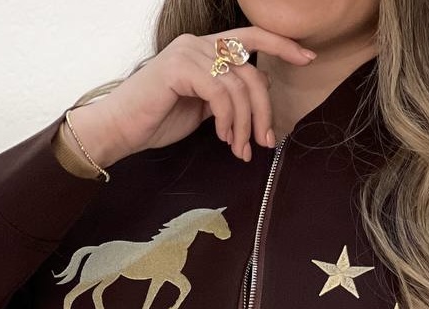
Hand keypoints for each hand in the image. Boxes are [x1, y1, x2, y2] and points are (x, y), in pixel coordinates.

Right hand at [72, 27, 317, 168]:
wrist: (120, 129)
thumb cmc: (156, 120)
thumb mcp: (203, 108)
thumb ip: (227, 96)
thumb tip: (261, 92)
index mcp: (205, 49)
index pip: (251, 39)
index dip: (281, 45)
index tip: (308, 58)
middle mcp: (198, 45)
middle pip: (252, 69)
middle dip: (264, 110)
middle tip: (265, 141)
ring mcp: (188, 54)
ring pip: (239, 86)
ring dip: (245, 124)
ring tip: (239, 149)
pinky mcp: (179, 69)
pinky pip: (220, 94)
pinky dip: (228, 120)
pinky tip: (222, 138)